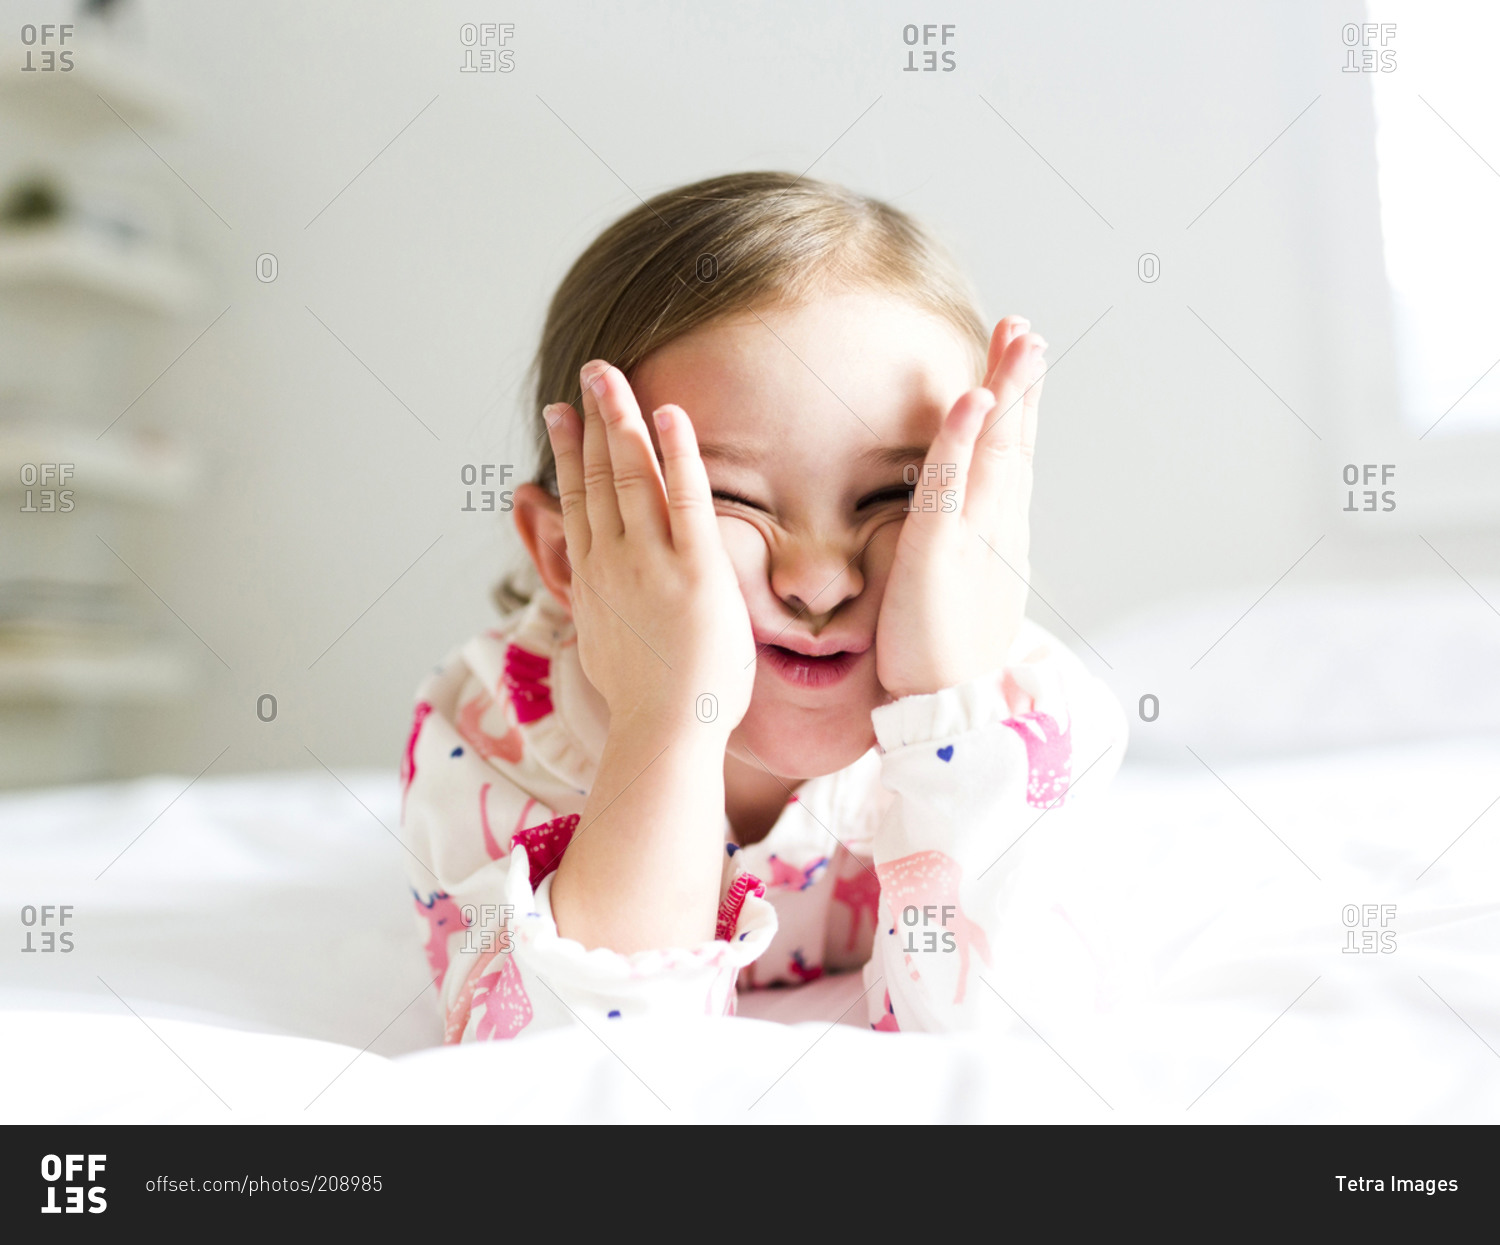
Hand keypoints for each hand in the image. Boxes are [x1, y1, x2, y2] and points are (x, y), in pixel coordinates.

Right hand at [545, 361, 756, 735]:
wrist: (665, 734)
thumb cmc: (648, 704)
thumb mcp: (603, 646)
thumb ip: (594, 606)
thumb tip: (583, 590)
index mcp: (593, 580)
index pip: (577, 502)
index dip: (569, 454)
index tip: (562, 415)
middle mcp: (613, 562)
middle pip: (598, 476)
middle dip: (593, 418)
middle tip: (591, 372)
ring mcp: (651, 563)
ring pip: (630, 476)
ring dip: (622, 419)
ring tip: (613, 375)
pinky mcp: (695, 570)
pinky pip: (685, 498)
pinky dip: (676, 453)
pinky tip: (670, 414)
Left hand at [875, 317, 1045, 699]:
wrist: (948, 709)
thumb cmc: (940, 654)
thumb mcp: (956, 587)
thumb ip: (958, 547)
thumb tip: (955, 521)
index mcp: (997, 533)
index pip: (1008, 454)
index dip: (1014, 405)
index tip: (1017, 355)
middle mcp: (996, 528)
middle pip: (1014, 441)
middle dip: (1022, 383)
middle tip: (1027, 331)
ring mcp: (974, 538)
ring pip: (996, 451)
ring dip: (1007, 393)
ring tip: (1019, 342)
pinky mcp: (940, 553)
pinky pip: (951, 487)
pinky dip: (962, 440)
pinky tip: (972, 399)